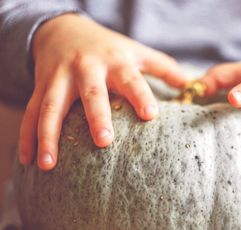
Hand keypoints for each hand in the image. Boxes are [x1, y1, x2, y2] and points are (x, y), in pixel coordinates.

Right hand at [19, 14, 185, 170]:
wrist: (64, 29)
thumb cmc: (107, 47)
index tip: (150, 116)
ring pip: (52, 108)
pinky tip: (27, 161)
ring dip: (49, 136)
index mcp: (116, 63)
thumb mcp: (135, 51)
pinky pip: (32, 113)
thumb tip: (191, 85)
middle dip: (96, 117)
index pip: (132, 80)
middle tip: (104, 142)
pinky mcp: (42, 86)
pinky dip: (27, 137)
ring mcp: (61, 78)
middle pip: (92, 94)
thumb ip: (163, 67)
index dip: (141, 96)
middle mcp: (87, 70)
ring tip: (48, 165)